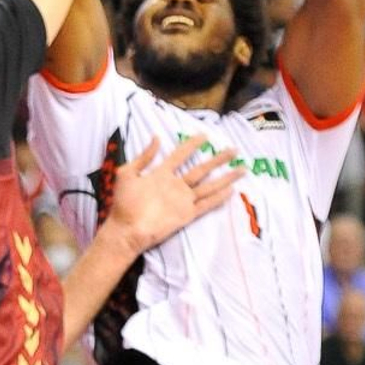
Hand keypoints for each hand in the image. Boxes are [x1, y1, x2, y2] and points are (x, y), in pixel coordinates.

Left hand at [106, 136, 239, 255]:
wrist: (126, 229)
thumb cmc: (123, 202)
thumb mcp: (127, 173)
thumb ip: (143, 157)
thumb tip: (156, 137)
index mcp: (161, 174)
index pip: (180, 155)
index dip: (191, 145)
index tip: (204, 135)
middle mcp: (175, 186)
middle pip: (201, 169)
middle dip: (218, 160)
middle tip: (234, 150)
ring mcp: (182, 200)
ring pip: (208, 186)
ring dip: (225, 178)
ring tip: (242, 169)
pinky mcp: (186, 214)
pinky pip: (205, 204)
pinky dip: (218, 199)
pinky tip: (231, 191)